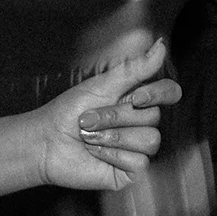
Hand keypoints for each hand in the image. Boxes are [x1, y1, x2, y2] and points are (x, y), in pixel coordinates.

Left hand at [30, 40, 178, 191]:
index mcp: (137, 101)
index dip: (158, 94)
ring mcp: (138, 148)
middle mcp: (142, 124)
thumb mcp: (102, 85)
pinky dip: (112, 154)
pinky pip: (139, 162)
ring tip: (90, 137)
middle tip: (89, 119)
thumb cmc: (69, 112)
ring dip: (113, 137)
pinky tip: (96, 153)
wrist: (46, 142)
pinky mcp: (130, 170)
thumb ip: (134, 68)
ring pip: (150, 141)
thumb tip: (161, 45)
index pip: (170, 92)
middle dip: (116, 116)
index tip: (134, 96)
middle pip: (155, 117)